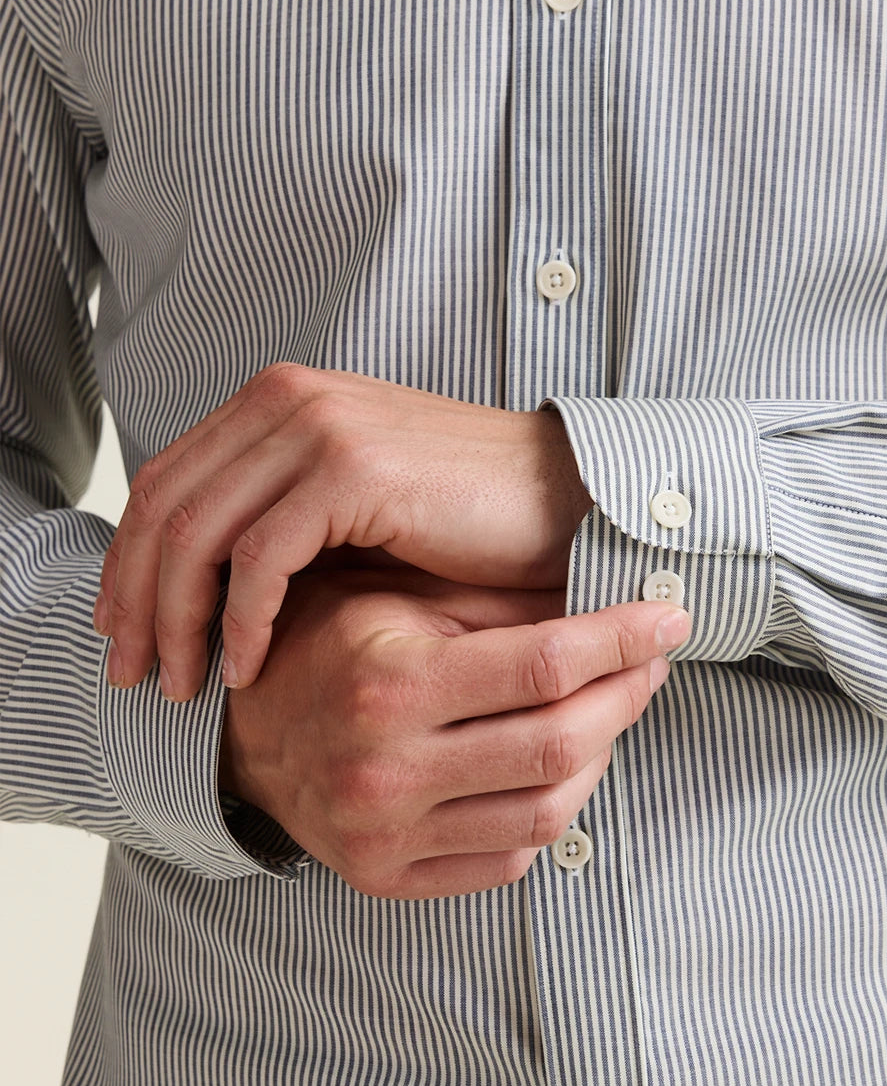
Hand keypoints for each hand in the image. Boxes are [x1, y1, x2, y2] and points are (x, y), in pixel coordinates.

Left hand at [92, 364, 594, 698]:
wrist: (566, 500)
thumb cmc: (466, 519)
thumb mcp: (351, 509)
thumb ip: (277, 520)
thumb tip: (193, 584)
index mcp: (279, 400)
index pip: (166, 481)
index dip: (127, 563)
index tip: (122, 634)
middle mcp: (288, 399)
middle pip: (165, 508)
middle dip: (134, 601)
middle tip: (131, 675)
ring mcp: (319, 427)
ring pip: (198, 535)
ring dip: (177, 621)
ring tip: (179, 687)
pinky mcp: (352, 470)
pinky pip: (260, 559)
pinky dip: (239, 621)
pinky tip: (243, 669)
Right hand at [218, 564, 690, 899]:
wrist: (240, 738)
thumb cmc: (328, 645)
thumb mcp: (395, 598)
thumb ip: (495, 602)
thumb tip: (607, 589)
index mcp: (388, 678)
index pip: (544, 664)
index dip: (622, 639)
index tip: (667, 617)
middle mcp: (385, 765)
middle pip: (560, 743)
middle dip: (627, 697)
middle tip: (652, 663)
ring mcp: (385, 833)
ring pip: (547, 810)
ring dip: (601, 757)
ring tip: (611, 712)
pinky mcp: (388, 877)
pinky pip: (509, 857)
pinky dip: (552, 812)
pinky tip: (561, 767)